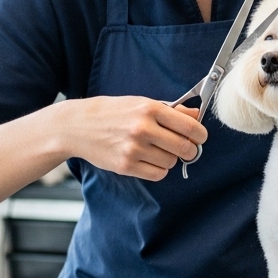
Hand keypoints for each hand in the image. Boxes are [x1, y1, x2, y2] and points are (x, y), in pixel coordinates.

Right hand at [61, 96, 207, 181]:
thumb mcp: (141, 103)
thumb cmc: (112, 112)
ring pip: (171, 162)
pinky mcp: (126, 166)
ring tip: (158, 150)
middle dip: (190, 150)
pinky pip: (158, 174)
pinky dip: (159, 169)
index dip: (200, 134)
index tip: (200, 137)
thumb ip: (171, 110)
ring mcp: (134, 148)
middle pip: (184, 147)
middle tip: (186, 148)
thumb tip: (196, 114)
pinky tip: (150, 160)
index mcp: (150, 109)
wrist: (77, 126)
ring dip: (171, 159)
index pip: (189, 126)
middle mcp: (143, 128)